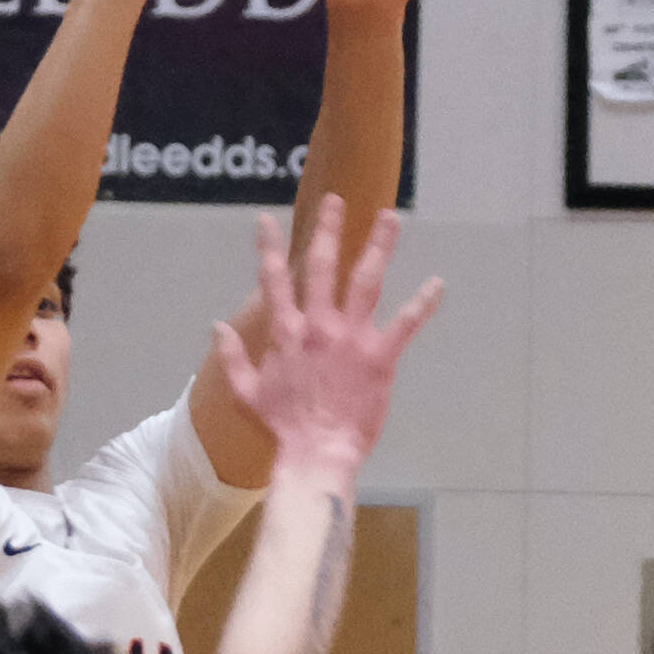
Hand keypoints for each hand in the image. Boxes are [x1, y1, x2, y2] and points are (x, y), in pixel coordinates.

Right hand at [215, 195, 441, 475]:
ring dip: (379, 247)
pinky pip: (405, 324)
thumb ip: (231, 357)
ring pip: (366, 281)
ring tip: (390, 218)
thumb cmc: (282, 427)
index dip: (269, 248)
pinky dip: (423, 303)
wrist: (316, 453)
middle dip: (328, 230)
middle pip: (322, 267)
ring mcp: (350, 339)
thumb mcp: (246, 392)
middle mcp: (318, 327)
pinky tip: (438, 283)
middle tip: (335, 201)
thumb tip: (215, 328)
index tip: (267, 220)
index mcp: (286, 333)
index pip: (274, 280)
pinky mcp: (380, 357)